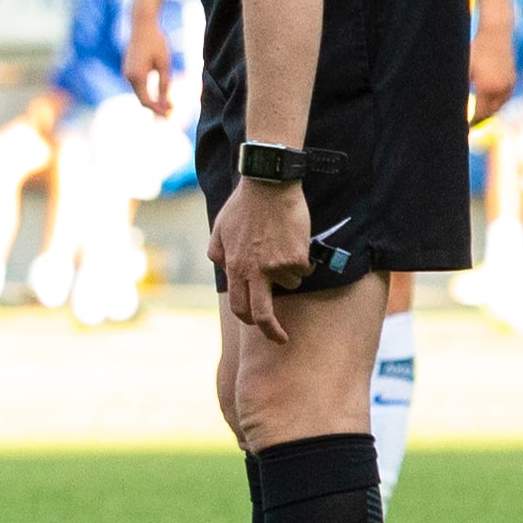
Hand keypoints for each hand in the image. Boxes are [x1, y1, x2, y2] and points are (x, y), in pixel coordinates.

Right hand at [124, 12, 172, 115]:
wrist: (142, 24)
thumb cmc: (156, 42)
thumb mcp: (164, 63)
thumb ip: (164, 83)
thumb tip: (166, 102)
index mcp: (137, 76)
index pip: (147, 101)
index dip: (159, 109)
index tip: (171, 113)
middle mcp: (128, 76)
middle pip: (142, 99)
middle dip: (156, 107)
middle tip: (172, 113)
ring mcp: (126, 72)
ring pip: (140, 93)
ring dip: (153, 100)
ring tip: (169, 105)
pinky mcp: (128, 69)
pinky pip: (138, 86)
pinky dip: (148, 92)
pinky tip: (159, 95)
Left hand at [210, 175, 311, 339]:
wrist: (268, 185)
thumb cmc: (244, 205)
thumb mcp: (220, 228)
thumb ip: (218, 253)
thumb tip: (226, 271)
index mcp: (234, 266)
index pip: (239, 306)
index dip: (250, 321)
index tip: (260, 326)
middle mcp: (253, 271)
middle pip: (262, 314)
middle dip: (273, 332)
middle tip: (282, 338)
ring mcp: (275, 266)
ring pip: (290, 285)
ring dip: (291, 273)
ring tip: (285, 247)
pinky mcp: (296, 257)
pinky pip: (303, 268)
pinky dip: (303, 259)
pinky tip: (294, 238)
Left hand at [469, 22, 517, 124]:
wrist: (496, 32)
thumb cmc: (475, 48)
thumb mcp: (464, 68)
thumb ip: (461, 87)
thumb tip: (454, 103)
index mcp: (488, 87)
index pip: (481, 113)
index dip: (473, 122)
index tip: (465, 128)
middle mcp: (501, 88)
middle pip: (492, 112)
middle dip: (481, 119)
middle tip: (471, 125)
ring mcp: (509, 84)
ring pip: (500, 105)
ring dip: (490, 111)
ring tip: (479, 116)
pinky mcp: (513, 78)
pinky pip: (505, 96)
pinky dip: (497, 102)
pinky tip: (488, 102)